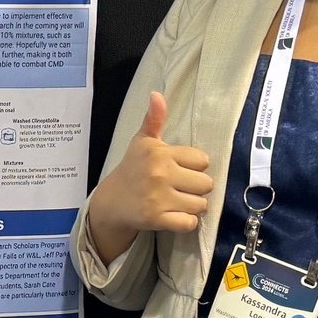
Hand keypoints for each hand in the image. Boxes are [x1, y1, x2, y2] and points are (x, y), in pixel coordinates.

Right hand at [85, 92, 214, 262]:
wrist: (111, 202)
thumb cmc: (132, 169)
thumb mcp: (142, 142)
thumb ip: (154, 119)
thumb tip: (156, 94)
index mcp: (159, 153)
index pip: (202, 160)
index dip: (194, 167)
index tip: (179, 169)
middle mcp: (160, 174)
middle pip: (207, 184)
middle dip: (196, 188)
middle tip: (180, 188)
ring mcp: (159, 198)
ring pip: (201, 204)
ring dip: (192, 206)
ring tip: (176, 201)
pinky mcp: (157, 219)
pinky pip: (189, 223)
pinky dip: (186, 223)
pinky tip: (174, 216)